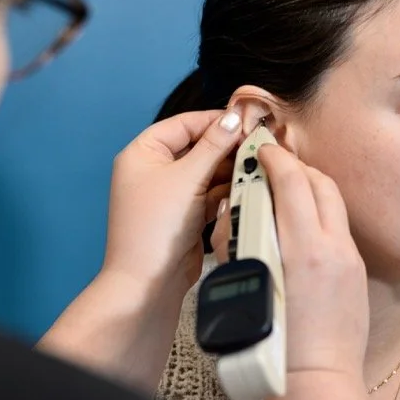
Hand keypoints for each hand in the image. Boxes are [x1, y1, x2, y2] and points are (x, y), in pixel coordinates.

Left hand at [103, 109, 243, 296]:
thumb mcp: (188, 177)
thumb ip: (213, 145)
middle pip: (196, 147)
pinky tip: (245, 188)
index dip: (214, 121)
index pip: (183, 124)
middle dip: (225, 148)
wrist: (148, 282)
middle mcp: (153, 170)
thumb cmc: (157, 226)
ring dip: (228, 170)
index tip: (245, 120)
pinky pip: (208, 194)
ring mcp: (169, 194)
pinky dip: (224, 191)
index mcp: (142, 153)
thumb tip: (233, 118)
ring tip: (256, 166)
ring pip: (205, 171)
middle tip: (257, 144)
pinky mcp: (184, 215)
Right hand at [209, 144, 369, 379]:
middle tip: (274, 163)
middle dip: (296, 166)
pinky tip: (304, 223)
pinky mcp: (356, 271)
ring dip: (312, 186)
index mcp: (303, 250)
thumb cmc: (273, 346)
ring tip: (289, 187)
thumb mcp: (248, 287)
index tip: (262, 150)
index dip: (276, 159)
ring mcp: (349, 258)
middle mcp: (331, 248)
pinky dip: (322, 213)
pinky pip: (340, 227)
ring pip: (334, 202)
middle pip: (319, 183)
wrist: (315, 380)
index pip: (293, 183)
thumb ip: (243, 243)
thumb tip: (237, 212)